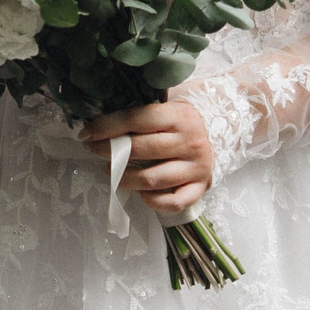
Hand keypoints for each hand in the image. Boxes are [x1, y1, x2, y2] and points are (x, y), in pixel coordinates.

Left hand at [83, 98, 212, 214]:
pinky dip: (152, 201)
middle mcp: (190, 141)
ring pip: (152, 179)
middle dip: (109, 151)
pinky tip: (141, 193)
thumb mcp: (167, 107)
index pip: (136, 119)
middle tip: (93, 150)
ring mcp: (196, 167)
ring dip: (124, 178)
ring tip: (111, 173)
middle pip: (141, 149)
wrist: (223, 130)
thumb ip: (141, 112)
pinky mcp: (200, 188)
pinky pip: (172, 202)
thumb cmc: (183, 119)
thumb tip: (99, 120)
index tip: (86, 133)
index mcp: (178, 116)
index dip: (107, 127)